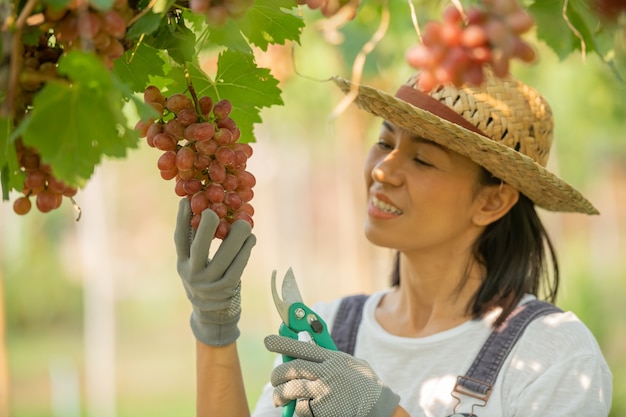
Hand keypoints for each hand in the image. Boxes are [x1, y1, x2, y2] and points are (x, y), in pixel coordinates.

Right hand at [174, 198, 255, 345]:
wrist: (211, 314)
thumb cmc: (206, 279)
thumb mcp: (194, 263)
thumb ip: (196, 241)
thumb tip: (202, 207)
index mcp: (182, 264)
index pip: (180, 239)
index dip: (181, 219)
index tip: (186, 200)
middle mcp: (192, 274)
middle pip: (198, 248)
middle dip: (207, 228)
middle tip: (215, 211)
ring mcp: (209, 284)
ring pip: (223, 257)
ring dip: (236, 238)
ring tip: (244, 224)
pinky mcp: (226, 289)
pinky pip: (237, 267)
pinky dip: (246, 251)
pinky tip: (251, 239)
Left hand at [264, 334, 399, 416]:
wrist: (380, 409)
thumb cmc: (365, 387)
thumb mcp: (352, 365)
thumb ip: (331, 358)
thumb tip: (306, 352)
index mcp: (333, 358)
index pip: (303, 347)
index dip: (283, 343)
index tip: (268, 341)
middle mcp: (327, 372)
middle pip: (291, 368)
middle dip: (277, 374)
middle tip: (274, 380)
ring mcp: (324, 391)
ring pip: (290, 389)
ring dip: (280, 395)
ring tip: (279, 400)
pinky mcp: (322, 409)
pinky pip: (301, 408)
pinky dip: (299, 410)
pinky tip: (305, 410)